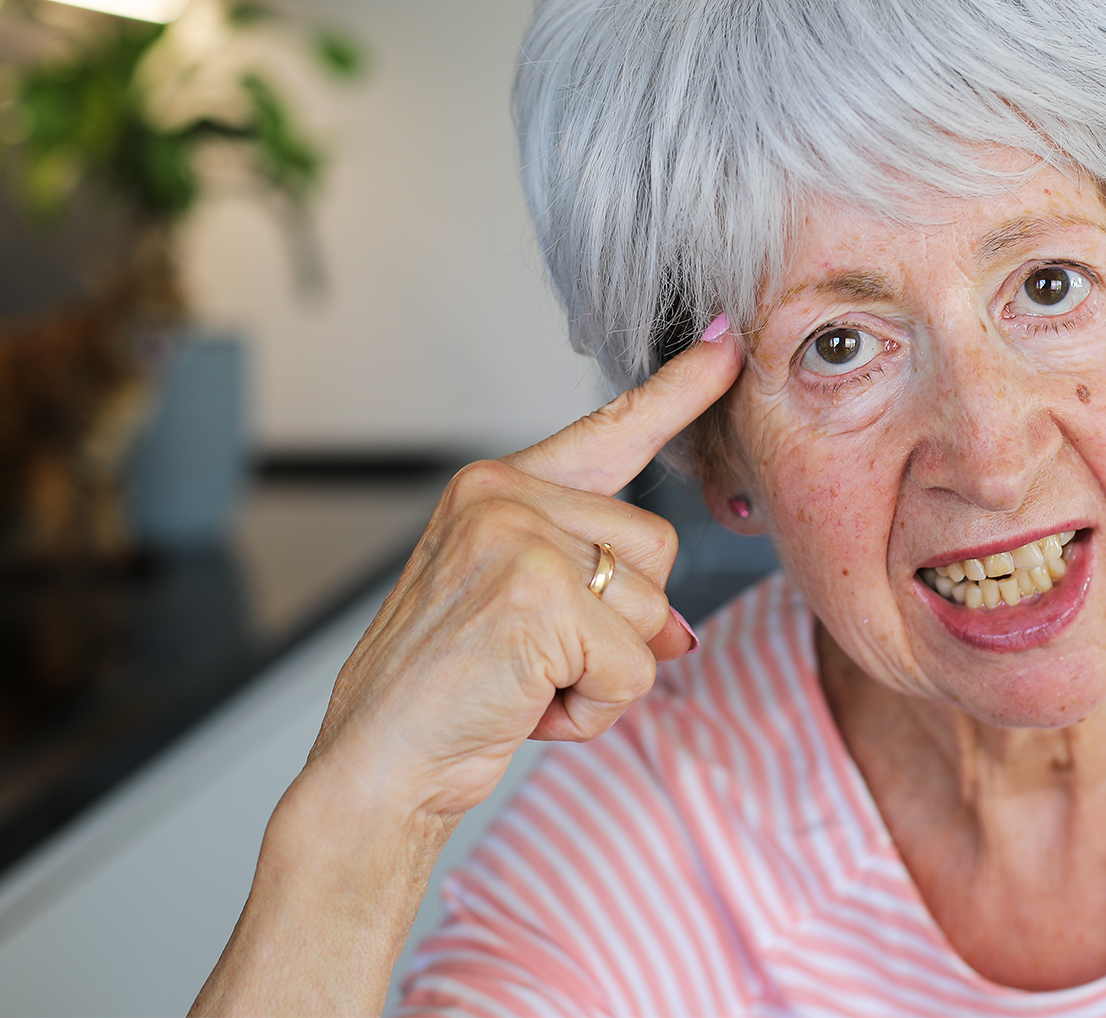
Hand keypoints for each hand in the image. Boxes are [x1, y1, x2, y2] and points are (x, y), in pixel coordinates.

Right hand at [308, 331, 742, 818]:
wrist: (376, 762)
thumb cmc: (443, 693)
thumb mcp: (524, 617)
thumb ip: (601, 595)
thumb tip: (680, 631)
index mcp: (496, 487)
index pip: (610, 429)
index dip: (679, 390)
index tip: (728, 343)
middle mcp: (503, 495)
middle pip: (657, 546)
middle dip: (622, 624)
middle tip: (539, 660)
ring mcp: (519, 539)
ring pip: (652, 609)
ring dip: (605, 674)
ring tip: (526, 683)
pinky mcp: (540, 596)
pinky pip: (635, 666)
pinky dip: (596, 709)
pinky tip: (529, 709)